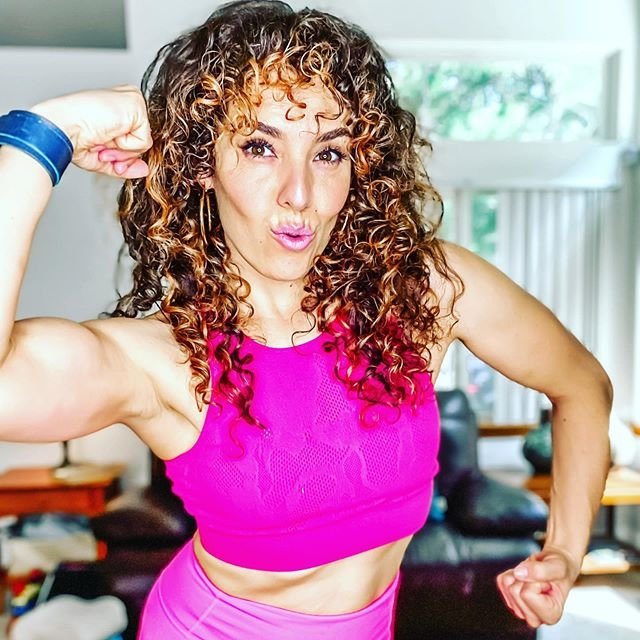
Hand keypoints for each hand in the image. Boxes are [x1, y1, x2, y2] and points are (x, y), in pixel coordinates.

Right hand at [30, 85, 151, 178]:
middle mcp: (126, 103)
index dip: (120, 153)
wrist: (62, 128)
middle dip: (122, 154)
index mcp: (118, 110)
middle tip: (100, 144)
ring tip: (102, 138)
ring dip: (122, 150)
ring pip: (143, 143)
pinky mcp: (136, 105)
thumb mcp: (103, 157)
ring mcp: (132, 101)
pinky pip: (143, 141)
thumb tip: (144, 170)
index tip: (100, 148)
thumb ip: (126, 163)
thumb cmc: (72, 136)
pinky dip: (125, 145)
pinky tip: (108, 132)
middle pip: (140, 143)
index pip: (135, 140)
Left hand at [496, 546, 579, 627]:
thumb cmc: (560, 570)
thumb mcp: (558, 567)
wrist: (554, 566)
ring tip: (533, 578)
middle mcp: (535, 618)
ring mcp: (520, 609)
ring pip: (507, 586)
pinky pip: (502, 581)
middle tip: (540, 579)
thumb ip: (542, 571)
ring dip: (519, 575)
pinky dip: (512, 573)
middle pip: (515, 591)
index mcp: (551, 615)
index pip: (527, 595)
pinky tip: (525, 577)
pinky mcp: (509, 600)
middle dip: (526, 579)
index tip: (546, 583)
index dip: (535, 581)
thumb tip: (519, 573)